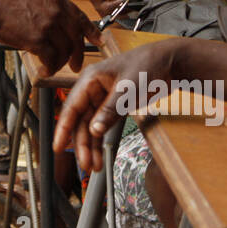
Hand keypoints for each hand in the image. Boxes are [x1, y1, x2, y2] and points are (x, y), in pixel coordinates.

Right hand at [0, 0, 95, 76]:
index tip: (98, 41)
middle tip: (76, 65)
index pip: (81, 18)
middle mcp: (57, 12)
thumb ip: (49, 11)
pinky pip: (51, 59)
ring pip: (64, 51)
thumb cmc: (3, 4)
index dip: (92, 32)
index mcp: (57, 0)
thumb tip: (57, 30)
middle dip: (77, 55)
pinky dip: (49, 68)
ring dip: (59, 64)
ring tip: (51, 68)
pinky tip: (44, 71)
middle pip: (76, 38)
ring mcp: (49, 26)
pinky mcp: (38, 40)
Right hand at [54, 41, 178, 171]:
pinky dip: (101, 140)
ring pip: (91, 126)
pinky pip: (103, 126)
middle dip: (81, 143)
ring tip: (94, 165)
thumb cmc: (147, 65)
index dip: (63, 128)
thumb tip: (94, 129)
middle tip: (85, 164)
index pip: (71, 107)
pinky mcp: (114, 106)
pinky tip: (101, 154)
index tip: (58, 145)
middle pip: (80, 121)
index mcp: (90, 80)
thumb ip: (110, 110)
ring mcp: (103, 99)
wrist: (168, 61)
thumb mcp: (128, 88)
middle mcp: (93, 90)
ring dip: (91, 146)